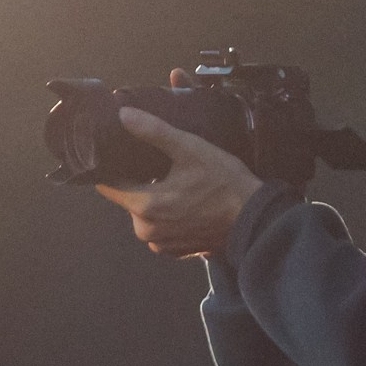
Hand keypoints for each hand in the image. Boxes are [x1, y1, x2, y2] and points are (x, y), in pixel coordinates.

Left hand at [93, 107, 263, 256]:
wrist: (257, 220)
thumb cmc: (225, 184)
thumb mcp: (191, 149)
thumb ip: (154, 131)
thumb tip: (123, 114)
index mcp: (143, 205)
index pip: (108, 185)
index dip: (115, 168)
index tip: (129, 157)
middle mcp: (145, 230)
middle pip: (129, 199)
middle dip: (141, 185)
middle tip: (164, 170)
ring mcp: (161, 244)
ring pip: (146, 215)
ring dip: (156, 202)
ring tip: (179, 188)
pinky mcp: (177, 251)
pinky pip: (162, 230)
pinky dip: (170, 219)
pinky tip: (188, 207)